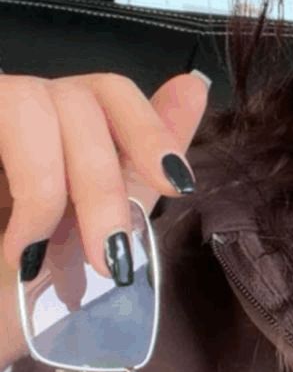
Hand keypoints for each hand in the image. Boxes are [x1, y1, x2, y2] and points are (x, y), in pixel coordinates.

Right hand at [0, 71, 209, 339]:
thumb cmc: (19, 284)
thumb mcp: (93, 227)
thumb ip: (138, 165)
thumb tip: (195, 87)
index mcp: (64, 122)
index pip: (112, 92)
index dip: (148, 130)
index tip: (177, 185)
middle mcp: (23, 107)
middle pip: (79, 101)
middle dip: (101, 184)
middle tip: (107, 259)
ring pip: (30, 105)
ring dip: (46, 188)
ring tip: (34, 255)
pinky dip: (21, 192)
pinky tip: (14, 245)